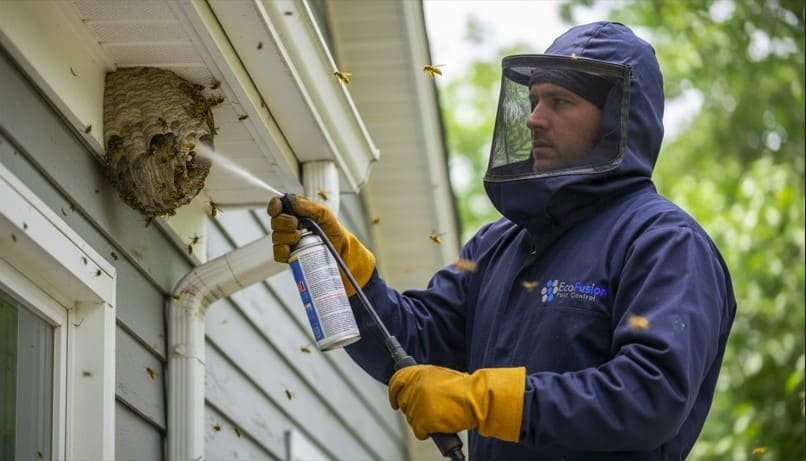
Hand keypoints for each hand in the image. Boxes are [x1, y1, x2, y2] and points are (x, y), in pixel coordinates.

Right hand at [267, 195, 374, 295]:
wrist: (341, 252)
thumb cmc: (333, 232)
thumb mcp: (325, 214)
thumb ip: (309, 206)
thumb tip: (292, 201)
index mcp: (296, 212)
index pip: (277, 205)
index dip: (274, 205)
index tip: (277, 209)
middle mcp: (289, 225)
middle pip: (275, 221)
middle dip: (285, 222)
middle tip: (298, 225)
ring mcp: (287, 241)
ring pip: (275, 237)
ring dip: (287, 237)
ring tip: (300, 238)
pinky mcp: (288, 256)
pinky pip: (277, 253)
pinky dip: (284, 251)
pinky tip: (292, 250)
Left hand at [388, 364, 525, 441]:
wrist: (476, 399)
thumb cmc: (464, 389)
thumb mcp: (440, 376)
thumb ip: (424, 381)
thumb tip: (414, 389)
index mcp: (419, 372)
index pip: (396, 381)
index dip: (393, 392)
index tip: (394, 400)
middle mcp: (415, 386)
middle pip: (403, 402)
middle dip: (412, 409)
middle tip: (424, 411)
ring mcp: (418, 404)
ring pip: (411, 418)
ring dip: (422, 421)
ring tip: (437, 417)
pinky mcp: (423, 420)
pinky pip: (419, 431)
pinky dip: (427, 432)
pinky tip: (437, 427)